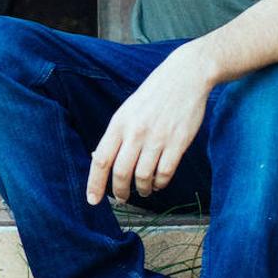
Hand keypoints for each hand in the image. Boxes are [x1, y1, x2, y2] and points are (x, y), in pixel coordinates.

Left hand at [86, 43, 212, 205]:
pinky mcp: (178, 142)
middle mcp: (136, 132)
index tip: (92, 200)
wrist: (185, 77)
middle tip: (121, 198)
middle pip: (121, 173)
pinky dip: (160, 183)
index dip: (95, 183)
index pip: (101, 159)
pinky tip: (158, 183)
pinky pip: (165, 173)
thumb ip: (117, 135)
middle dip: (119, 192)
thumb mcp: (127, 110)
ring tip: (142, 191)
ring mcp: (158, 138)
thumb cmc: (153, 95)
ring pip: (143, 176)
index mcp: (119, 123)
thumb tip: (101, 160)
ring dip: (142, 189)